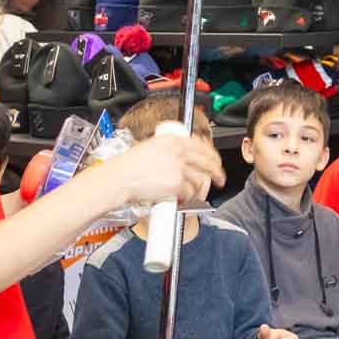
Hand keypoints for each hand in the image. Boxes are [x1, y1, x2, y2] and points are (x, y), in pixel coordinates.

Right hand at [108, 131, 224, 208]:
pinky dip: (187, 197)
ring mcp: (178, 168)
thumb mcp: (150, 147)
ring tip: (198, 193)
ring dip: (201, 188)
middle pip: (207, 161)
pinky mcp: (177, 184)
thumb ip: (169, 150)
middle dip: (217, 172)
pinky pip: (190, 192)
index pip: (201, 145)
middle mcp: (178, 152)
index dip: (211, 155)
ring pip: (200, 179)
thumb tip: (183, 156)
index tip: (215, 161)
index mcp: (172, 140)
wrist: (119, 179)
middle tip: (219, 179)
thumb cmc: (129, 166)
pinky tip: (181, 198)